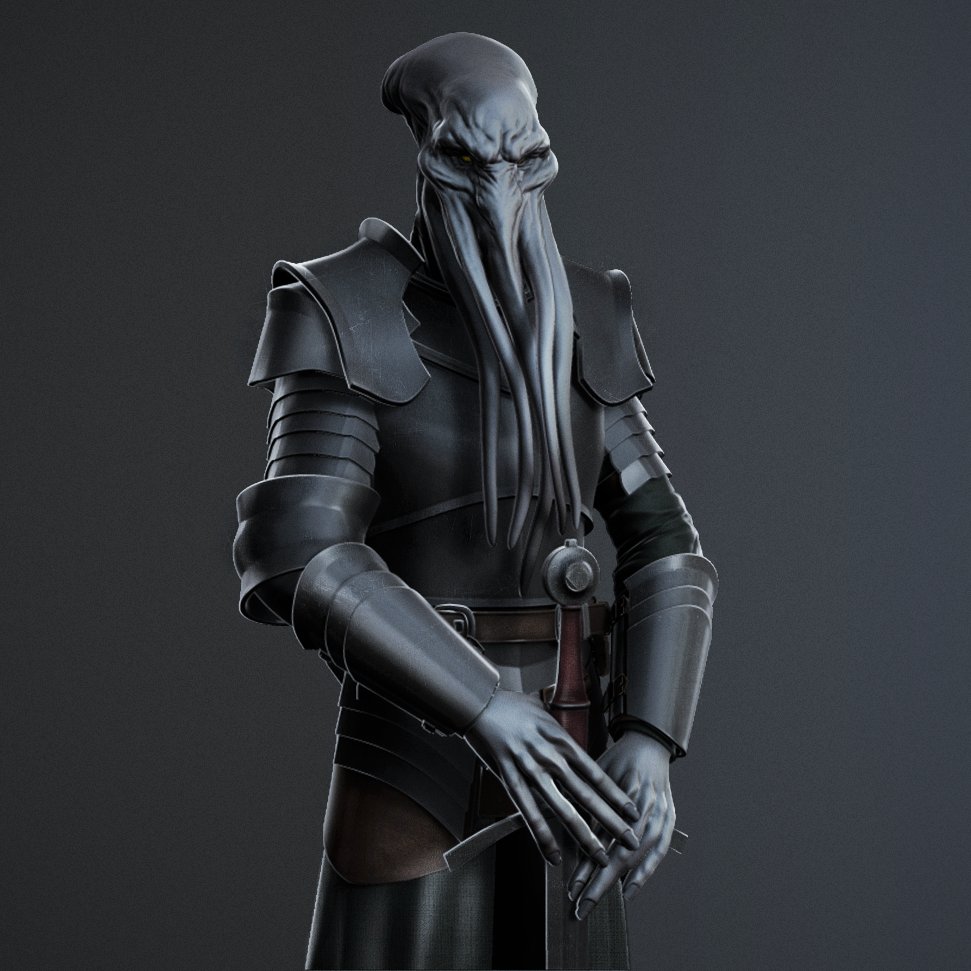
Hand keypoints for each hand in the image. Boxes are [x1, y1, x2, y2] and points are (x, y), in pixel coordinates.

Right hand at [463, 689, 639, 865]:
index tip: (633, 812)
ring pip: (563, 808)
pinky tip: (554, 856)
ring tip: (601, 857)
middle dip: (611, 821)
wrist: (478, 702)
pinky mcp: (509, 777)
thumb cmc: (510, 705)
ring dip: (584, 835)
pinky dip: (542, 835)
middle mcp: (551, 757)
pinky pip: (528, 812)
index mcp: (562, 740)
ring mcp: (530, 769)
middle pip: (587, 795)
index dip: (616, 795)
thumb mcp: (542, 705)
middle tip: (631, 841)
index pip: (596, 773)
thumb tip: (566, 704)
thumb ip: (557, 715)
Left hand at [568, 731, 675, 918]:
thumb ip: (584, 801)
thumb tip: (561, 831)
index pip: (605, 837)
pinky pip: (660, 849)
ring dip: (622, 881)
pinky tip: (631, 889)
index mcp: (627, 792)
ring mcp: (661, 812)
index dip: (589, 865)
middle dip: (602, 883)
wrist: (649, 743)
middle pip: (624, 853)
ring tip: (602, 899)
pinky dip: (647, 871)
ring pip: (643, 855)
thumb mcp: (595, 773)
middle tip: (582, 906)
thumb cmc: (618, 757)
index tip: (573, 887)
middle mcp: (647, 806)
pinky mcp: (668, 818)